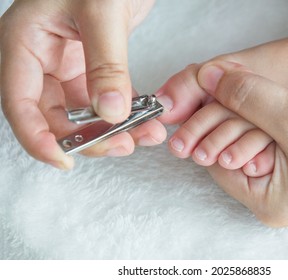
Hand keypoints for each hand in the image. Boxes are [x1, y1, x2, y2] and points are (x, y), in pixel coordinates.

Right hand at [0, 0, 165, 168]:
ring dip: (115, 131)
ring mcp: (68, 66)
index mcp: (24, 44)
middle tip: (125, 145)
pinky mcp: (94, 68)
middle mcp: (42, 60)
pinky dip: (126, 114)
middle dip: (91, 137)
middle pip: (56, 117)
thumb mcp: (101, 12)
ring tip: (146, 135)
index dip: (39, 139)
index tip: (66, 160)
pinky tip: (147, 120)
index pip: (21, 104)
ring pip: (85, 115)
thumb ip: (106, 64)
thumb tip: (110, 113)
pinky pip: (106, 102)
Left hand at [197, 61, 287, 226]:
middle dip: (228, 118)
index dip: (208, 128)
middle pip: (231, 153)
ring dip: (245, 114)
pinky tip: (266, 100)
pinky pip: (267, 138)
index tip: (208, 97)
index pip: (216, 164)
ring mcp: (287, 180)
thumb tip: (209, 80)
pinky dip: (262, 117)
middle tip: (225, 89)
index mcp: (268, 203)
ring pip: (249, 142)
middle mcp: (274, 197)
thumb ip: (247, 98)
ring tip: (247, 90)